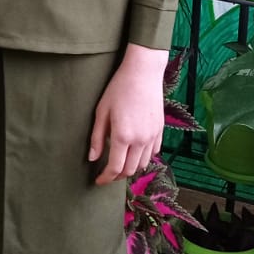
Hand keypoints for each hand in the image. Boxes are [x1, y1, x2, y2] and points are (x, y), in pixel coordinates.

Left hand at [89, 45, 167, 184]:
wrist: (143, 72)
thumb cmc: (119, 88)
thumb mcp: (102, 111)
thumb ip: (97, 138)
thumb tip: (93, 158)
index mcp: (123, 136)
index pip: (115, 167)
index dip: (105, 178)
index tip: (98, 181)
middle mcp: (140, 140)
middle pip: (130, 170)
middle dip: (117, 176)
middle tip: (107, 174)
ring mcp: (152, 136)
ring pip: (143, 164)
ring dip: (131, 169)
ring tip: (121, 165)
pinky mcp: (160, 130)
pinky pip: (154, 152)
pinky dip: (144, 158)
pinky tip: (135, 153)